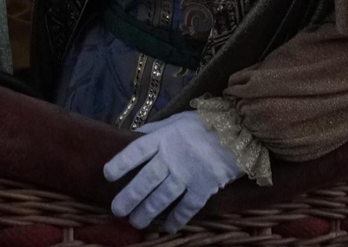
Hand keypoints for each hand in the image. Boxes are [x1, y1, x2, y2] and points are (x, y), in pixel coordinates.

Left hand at [103, 111, 243, 231]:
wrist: (239, 131)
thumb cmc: (205, 124)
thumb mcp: (177, 120)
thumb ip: (156, 129)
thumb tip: (135, 135)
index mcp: (164, 138)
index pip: (136, 151)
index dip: (120, 163)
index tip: (107, 175)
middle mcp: (172, 157)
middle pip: (145, 180)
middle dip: (129, 197)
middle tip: (117, 211)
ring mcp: (188, 174)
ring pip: (162, 197)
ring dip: (147, 212)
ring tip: (136, 222)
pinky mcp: (204, 187)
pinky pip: (187, 207)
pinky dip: (177, 219)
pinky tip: (167, 227)